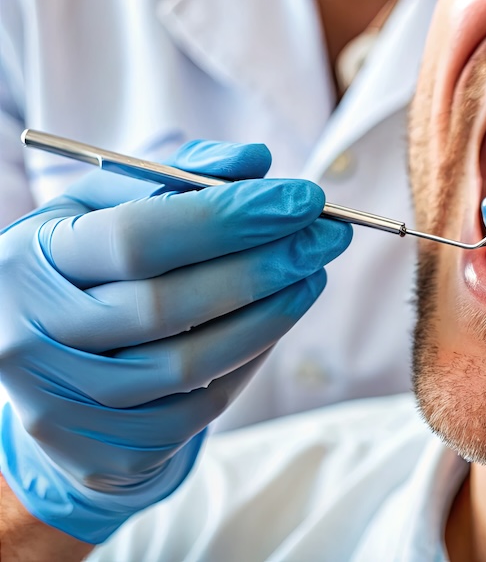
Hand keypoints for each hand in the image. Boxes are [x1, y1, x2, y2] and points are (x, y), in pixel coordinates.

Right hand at [0, 141, 351, 542]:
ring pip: (191, 364)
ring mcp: (63, 405)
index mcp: (27, 263)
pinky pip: (199, 409)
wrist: (45, 373)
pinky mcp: (102, 453)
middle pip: (167, 306)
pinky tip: (274, 322)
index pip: (137, 238)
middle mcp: (32, 339)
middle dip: (263, 266)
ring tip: (311, 276)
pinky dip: (247, 361)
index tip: (304, 199)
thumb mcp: (103, 213)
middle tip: (327, 237)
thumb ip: (172, 180)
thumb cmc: (86, 274)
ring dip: (269, 315)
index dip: (229, 217)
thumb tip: (253, 162)